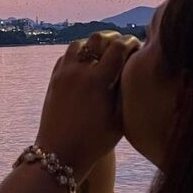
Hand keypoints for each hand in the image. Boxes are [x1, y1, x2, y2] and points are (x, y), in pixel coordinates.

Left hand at [36, 31, 139, 181]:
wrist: (59, 154)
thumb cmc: (95, 141)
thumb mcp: (119, 119)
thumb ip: (127, 90)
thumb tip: (134, 68)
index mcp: (98, 81)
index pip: (118, 48)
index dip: (131, 43)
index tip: (138, 46)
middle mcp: (79, 71)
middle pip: (98, 39)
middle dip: (113, 38)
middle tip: (123, 44)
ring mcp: (63, 73)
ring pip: (80, 43)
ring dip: (94, 43)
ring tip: (104, 52)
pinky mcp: (54, 79)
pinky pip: (67, 55)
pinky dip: (79, 53)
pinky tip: (87, 63)